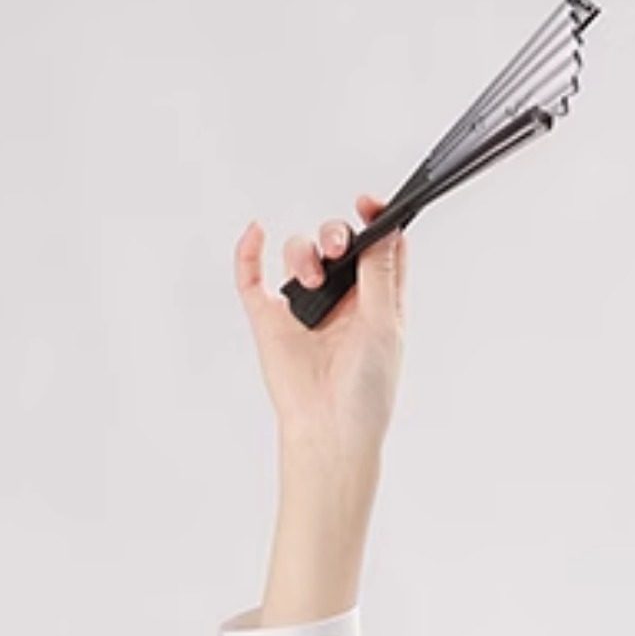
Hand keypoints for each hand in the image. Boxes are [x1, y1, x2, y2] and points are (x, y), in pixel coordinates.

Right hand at [233, 189, 407, 469]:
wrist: (330, 431)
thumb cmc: (365, 392)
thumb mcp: (383, 323)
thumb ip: (380, 273)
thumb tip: (384, 228)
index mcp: (375, 300)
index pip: (377, 247)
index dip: (375, 220)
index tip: (368, 203)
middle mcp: (341, 299)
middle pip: (336, 243)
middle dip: (335, 234)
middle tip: (337, 247)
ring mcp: (304, 308)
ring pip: (298, 254)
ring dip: (304, 253)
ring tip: (310, 280)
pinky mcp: (271, 320)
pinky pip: (252, 279)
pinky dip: (250, 252)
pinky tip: (256, 233)